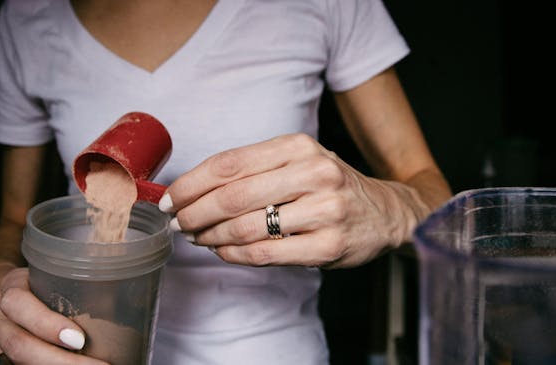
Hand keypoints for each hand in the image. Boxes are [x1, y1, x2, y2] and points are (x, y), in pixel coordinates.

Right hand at [0, 267, 107, 364]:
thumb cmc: (33, 283)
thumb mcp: (48, 275)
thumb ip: (73, 287)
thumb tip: (122, 300)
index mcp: (7, 289)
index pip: (20, 307)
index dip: (48, 326)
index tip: (80, 340)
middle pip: (20, 345)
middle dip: (60, 362)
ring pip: (15, 364)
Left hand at [159, 133, 430, 267]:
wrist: (385, 212)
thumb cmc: (328, 186)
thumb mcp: (296, 161)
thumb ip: (251, 170)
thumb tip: (191, 190)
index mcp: (298, 146)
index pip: (229, 163)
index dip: (191, 183)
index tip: (170, 198)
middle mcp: (314, 172)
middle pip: (232, 196)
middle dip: (194, 213)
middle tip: (177, 223)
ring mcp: (324, 210)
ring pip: (246, 227)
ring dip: (211, 237)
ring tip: (197, 238)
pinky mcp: (329, 245)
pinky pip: (266, 253)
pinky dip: (235, 255)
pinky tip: (223, 251)